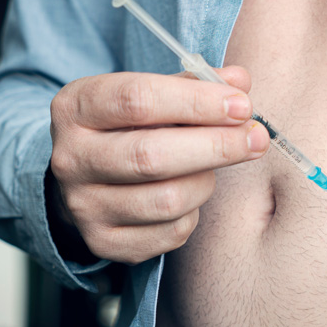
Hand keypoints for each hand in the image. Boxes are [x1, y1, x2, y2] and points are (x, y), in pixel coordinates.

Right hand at [48, 67, 268, 264]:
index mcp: (76, 107)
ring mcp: (84, 206)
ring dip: (206, 181)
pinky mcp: (104, 243)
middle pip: (152, 156)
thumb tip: (239, 84)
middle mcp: (71, 158)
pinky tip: (191, 194)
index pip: (137, 100)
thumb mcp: (148, 93)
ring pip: (167, 200)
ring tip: (215, 166)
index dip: (197, 102)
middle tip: (256, 138)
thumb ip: (192, 84)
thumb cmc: (127, 126)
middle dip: (216, 146)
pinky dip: (194, 213)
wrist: (84, 178)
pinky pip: (170, 233)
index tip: (241, 104)